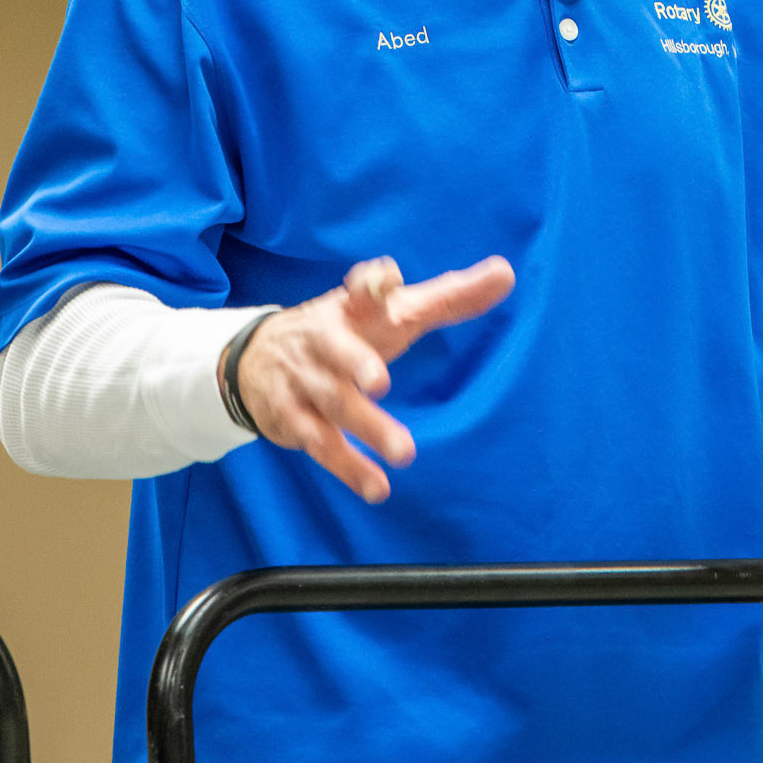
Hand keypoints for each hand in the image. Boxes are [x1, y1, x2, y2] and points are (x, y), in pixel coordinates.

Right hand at [222, 255, 514, 499]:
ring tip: (405, 452)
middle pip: (339, 351)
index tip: (387, 280)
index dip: (372, 283)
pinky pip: (322, 445)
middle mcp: (324, 342)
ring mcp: (306, 382)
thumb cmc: (348, 331)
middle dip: (356, 364)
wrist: (255, 358)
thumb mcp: (391, 310)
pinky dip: (348, 468)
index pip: (362, 288)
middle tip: (381, 381)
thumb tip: (507, 274)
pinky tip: (378, 488)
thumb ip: (448, 296)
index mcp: (352, 308)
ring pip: (335, 404)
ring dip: (368, 428)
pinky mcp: (294, 420)